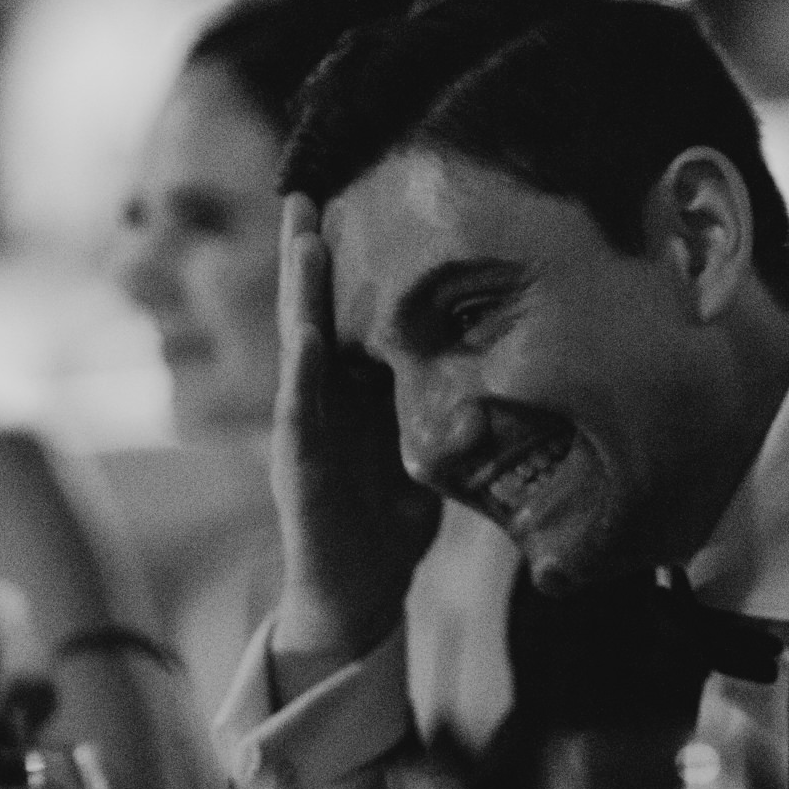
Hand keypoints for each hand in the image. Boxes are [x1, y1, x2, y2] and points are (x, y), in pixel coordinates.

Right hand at [271, 193, 441, 664]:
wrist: (358, 597)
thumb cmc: (389, 523)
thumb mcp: (424, 449)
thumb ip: (440, 406)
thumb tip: (490, 368)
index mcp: (348, 393)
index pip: (346, 313)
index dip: (342, 261)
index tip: (347, 199)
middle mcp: (319, 402)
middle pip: (313, 313)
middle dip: (307, 254)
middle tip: (303, 191)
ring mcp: (303, 433)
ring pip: (298, 349)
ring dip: (299, 294)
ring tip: (303, 237)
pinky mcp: (298, 469)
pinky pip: (300, 414)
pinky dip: (303, 373)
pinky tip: (307, 335)